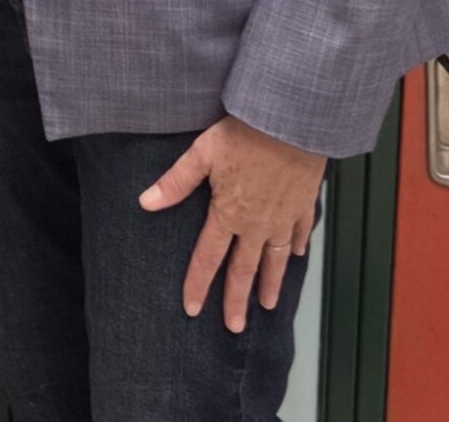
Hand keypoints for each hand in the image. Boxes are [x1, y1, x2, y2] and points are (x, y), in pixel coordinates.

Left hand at [139, 116, 323, 332]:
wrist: (292, 122)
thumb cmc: (244, 134)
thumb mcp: (202, 153)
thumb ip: (176, 182)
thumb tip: (145, 203)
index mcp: (228, 214)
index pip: (208, 257)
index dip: (198, 284)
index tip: (192, 309)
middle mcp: (256, 224)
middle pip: (244, 269)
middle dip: (237, 300)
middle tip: (233, 326)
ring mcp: (283, 217)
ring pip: (275, 259)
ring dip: (271, 283)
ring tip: (268, 305)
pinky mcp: (303, 204)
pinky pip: (298, 232)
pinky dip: (296, 247)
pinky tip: (295, 255)